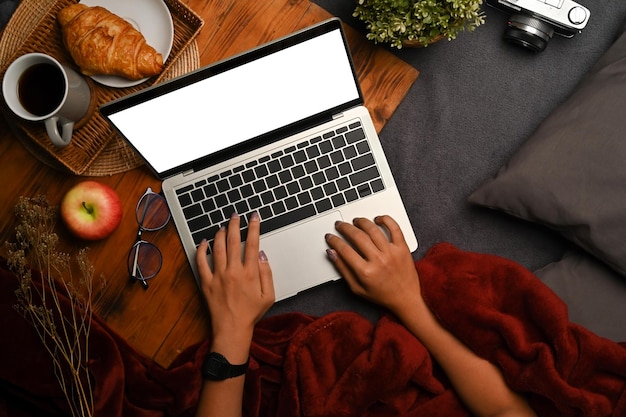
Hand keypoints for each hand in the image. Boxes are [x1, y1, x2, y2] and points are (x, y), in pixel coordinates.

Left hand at [196, 212, 274, 361]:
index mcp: (250, 273)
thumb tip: (261, 255)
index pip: (252, 244)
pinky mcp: (206, 282)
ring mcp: (218, 276)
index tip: (254, 217)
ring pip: (217, 247)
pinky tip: (203, 242)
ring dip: (219, 233)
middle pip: (232, 240)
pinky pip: (201, 262)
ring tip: (223, 226)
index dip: (253, 228)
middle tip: (235, 215)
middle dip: (234, 224)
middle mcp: (233, 271)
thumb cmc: (251, 314)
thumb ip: (267, 273)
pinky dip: (201, 250)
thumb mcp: (269, 295)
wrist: (232, 329)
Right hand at [325, 215, 421, 315]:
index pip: (344, 250)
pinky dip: (386, 220)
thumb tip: (332, 253)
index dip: (334, 241)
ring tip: (356, 221)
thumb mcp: (357, 288)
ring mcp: (392, 253)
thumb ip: (343, 269)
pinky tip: (378, 219)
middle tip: (340, 225)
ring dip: (362, 222)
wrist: (406, 299)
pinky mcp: (403, 248)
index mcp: (366, 272)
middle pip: (357, 236)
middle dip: (345, 227)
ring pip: (373, 229)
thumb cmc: (382, 295)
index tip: (330, 237)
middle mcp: (379, 260)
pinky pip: (394, 228)